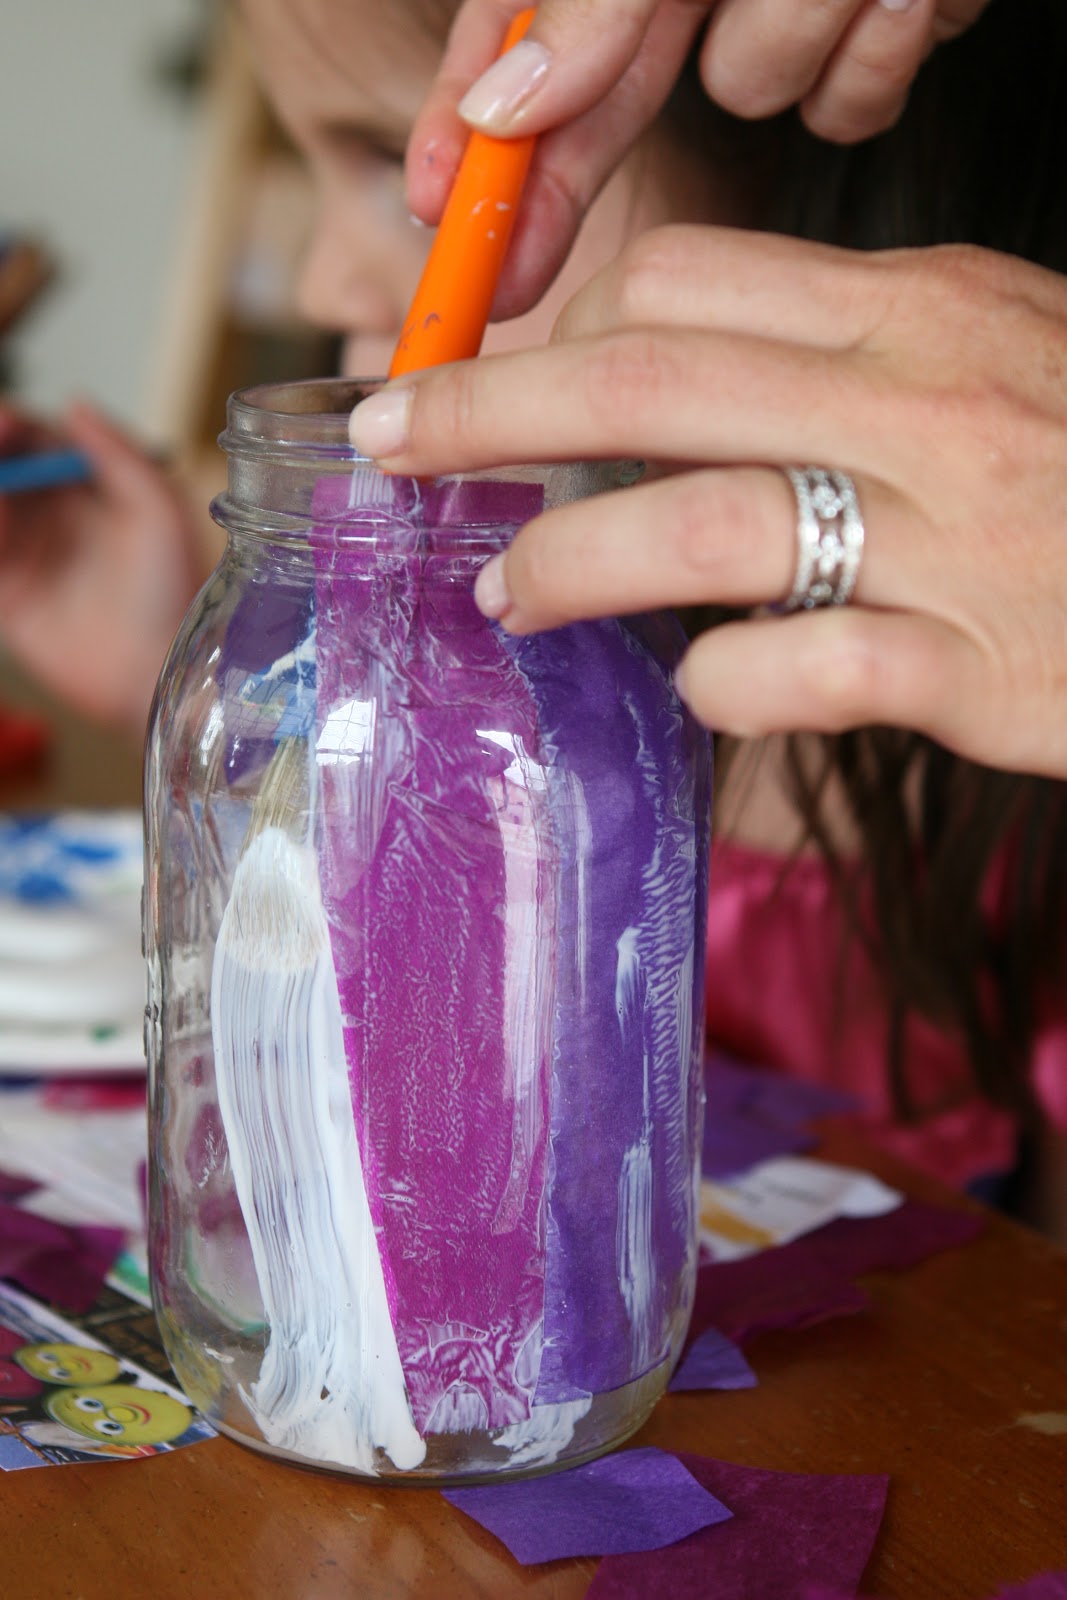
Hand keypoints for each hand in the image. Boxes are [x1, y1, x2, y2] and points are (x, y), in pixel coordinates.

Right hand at [0, 402, 201, 730]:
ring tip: (4, 506)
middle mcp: (54, 513)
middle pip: (3, 465)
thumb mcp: (161, 513)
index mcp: (91, 486)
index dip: (14, 424)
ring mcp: (27, 552)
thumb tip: (76, 404)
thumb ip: (122, 456)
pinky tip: (0, 537)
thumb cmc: (177, 591)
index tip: (7, 422)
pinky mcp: (7, 594)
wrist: (159, 667)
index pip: (36, 438)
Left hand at [349, 226, 1066, 777]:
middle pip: (650, 379)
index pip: (689, 280)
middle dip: (487, 408)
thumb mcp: (986, 358)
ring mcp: (947, 539)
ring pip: (698, 522)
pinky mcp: (970, 668)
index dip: (556, 325)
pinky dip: (715, 682)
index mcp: (919, 310)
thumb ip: (839, 354)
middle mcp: (923, 405)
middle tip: (393, 446)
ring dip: (568, 557)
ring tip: (504, 592)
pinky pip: (793, 668)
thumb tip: (668, 364)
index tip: (483, 375)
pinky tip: (699, 686)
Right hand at [407, 0, 989, 316]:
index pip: (515, 31)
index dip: (467, 126)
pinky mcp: (868, 43)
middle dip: (561, 188)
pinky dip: (871, 53)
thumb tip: (498, 111)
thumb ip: (590, 7)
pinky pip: (843, 105)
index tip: (435, 203)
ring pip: (753, 90)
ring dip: (793, 32)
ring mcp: (782, 4)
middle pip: (600, 102)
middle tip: (506, 284)